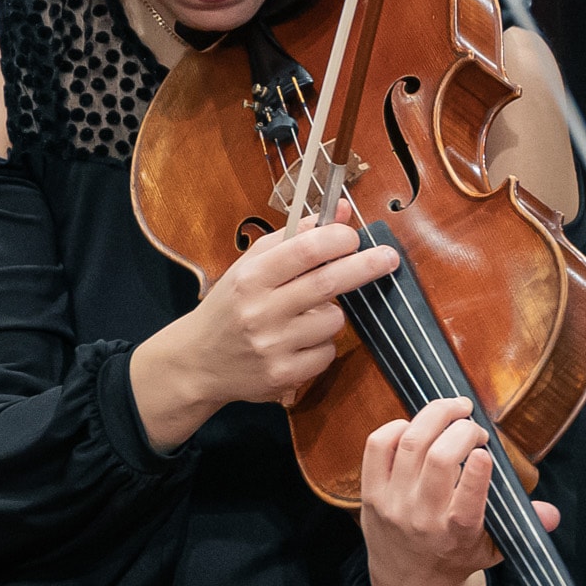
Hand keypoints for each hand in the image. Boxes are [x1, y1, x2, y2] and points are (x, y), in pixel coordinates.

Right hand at [128, 211, 395, 451]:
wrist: (196, 362)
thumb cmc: (232, 305)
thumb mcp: (252, 265)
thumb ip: (296, 237)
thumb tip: (340, 210)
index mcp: (250, 277)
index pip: (305, 250)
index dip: (338, 239)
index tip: (354, 237)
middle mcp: (259, 311)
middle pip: (328, 283)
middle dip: (365, 266)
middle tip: (389, 257)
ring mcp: (271, 346)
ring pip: (333, 320)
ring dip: (333, 312)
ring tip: (308, 314)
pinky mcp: (282, 375)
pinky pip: (327, 352)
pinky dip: (322, 344)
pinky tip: (299, 342)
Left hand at [358, 397, 560, 585]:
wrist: (408, 582)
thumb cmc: (456, 556)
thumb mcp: (495, 547)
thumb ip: (524, 525)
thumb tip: (553, 515)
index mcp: (458, 533)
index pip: (466, 500)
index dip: (476, 469)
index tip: (485, 451)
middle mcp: (423, 517)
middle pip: (438, 459)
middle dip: (462, 430)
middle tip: (475, 426)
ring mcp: (393, 503)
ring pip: (409, 444)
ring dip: (435, 416)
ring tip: (454, 409)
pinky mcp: (371, 493)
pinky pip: (378, 446)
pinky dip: (398, 425)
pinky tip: (418, 425)